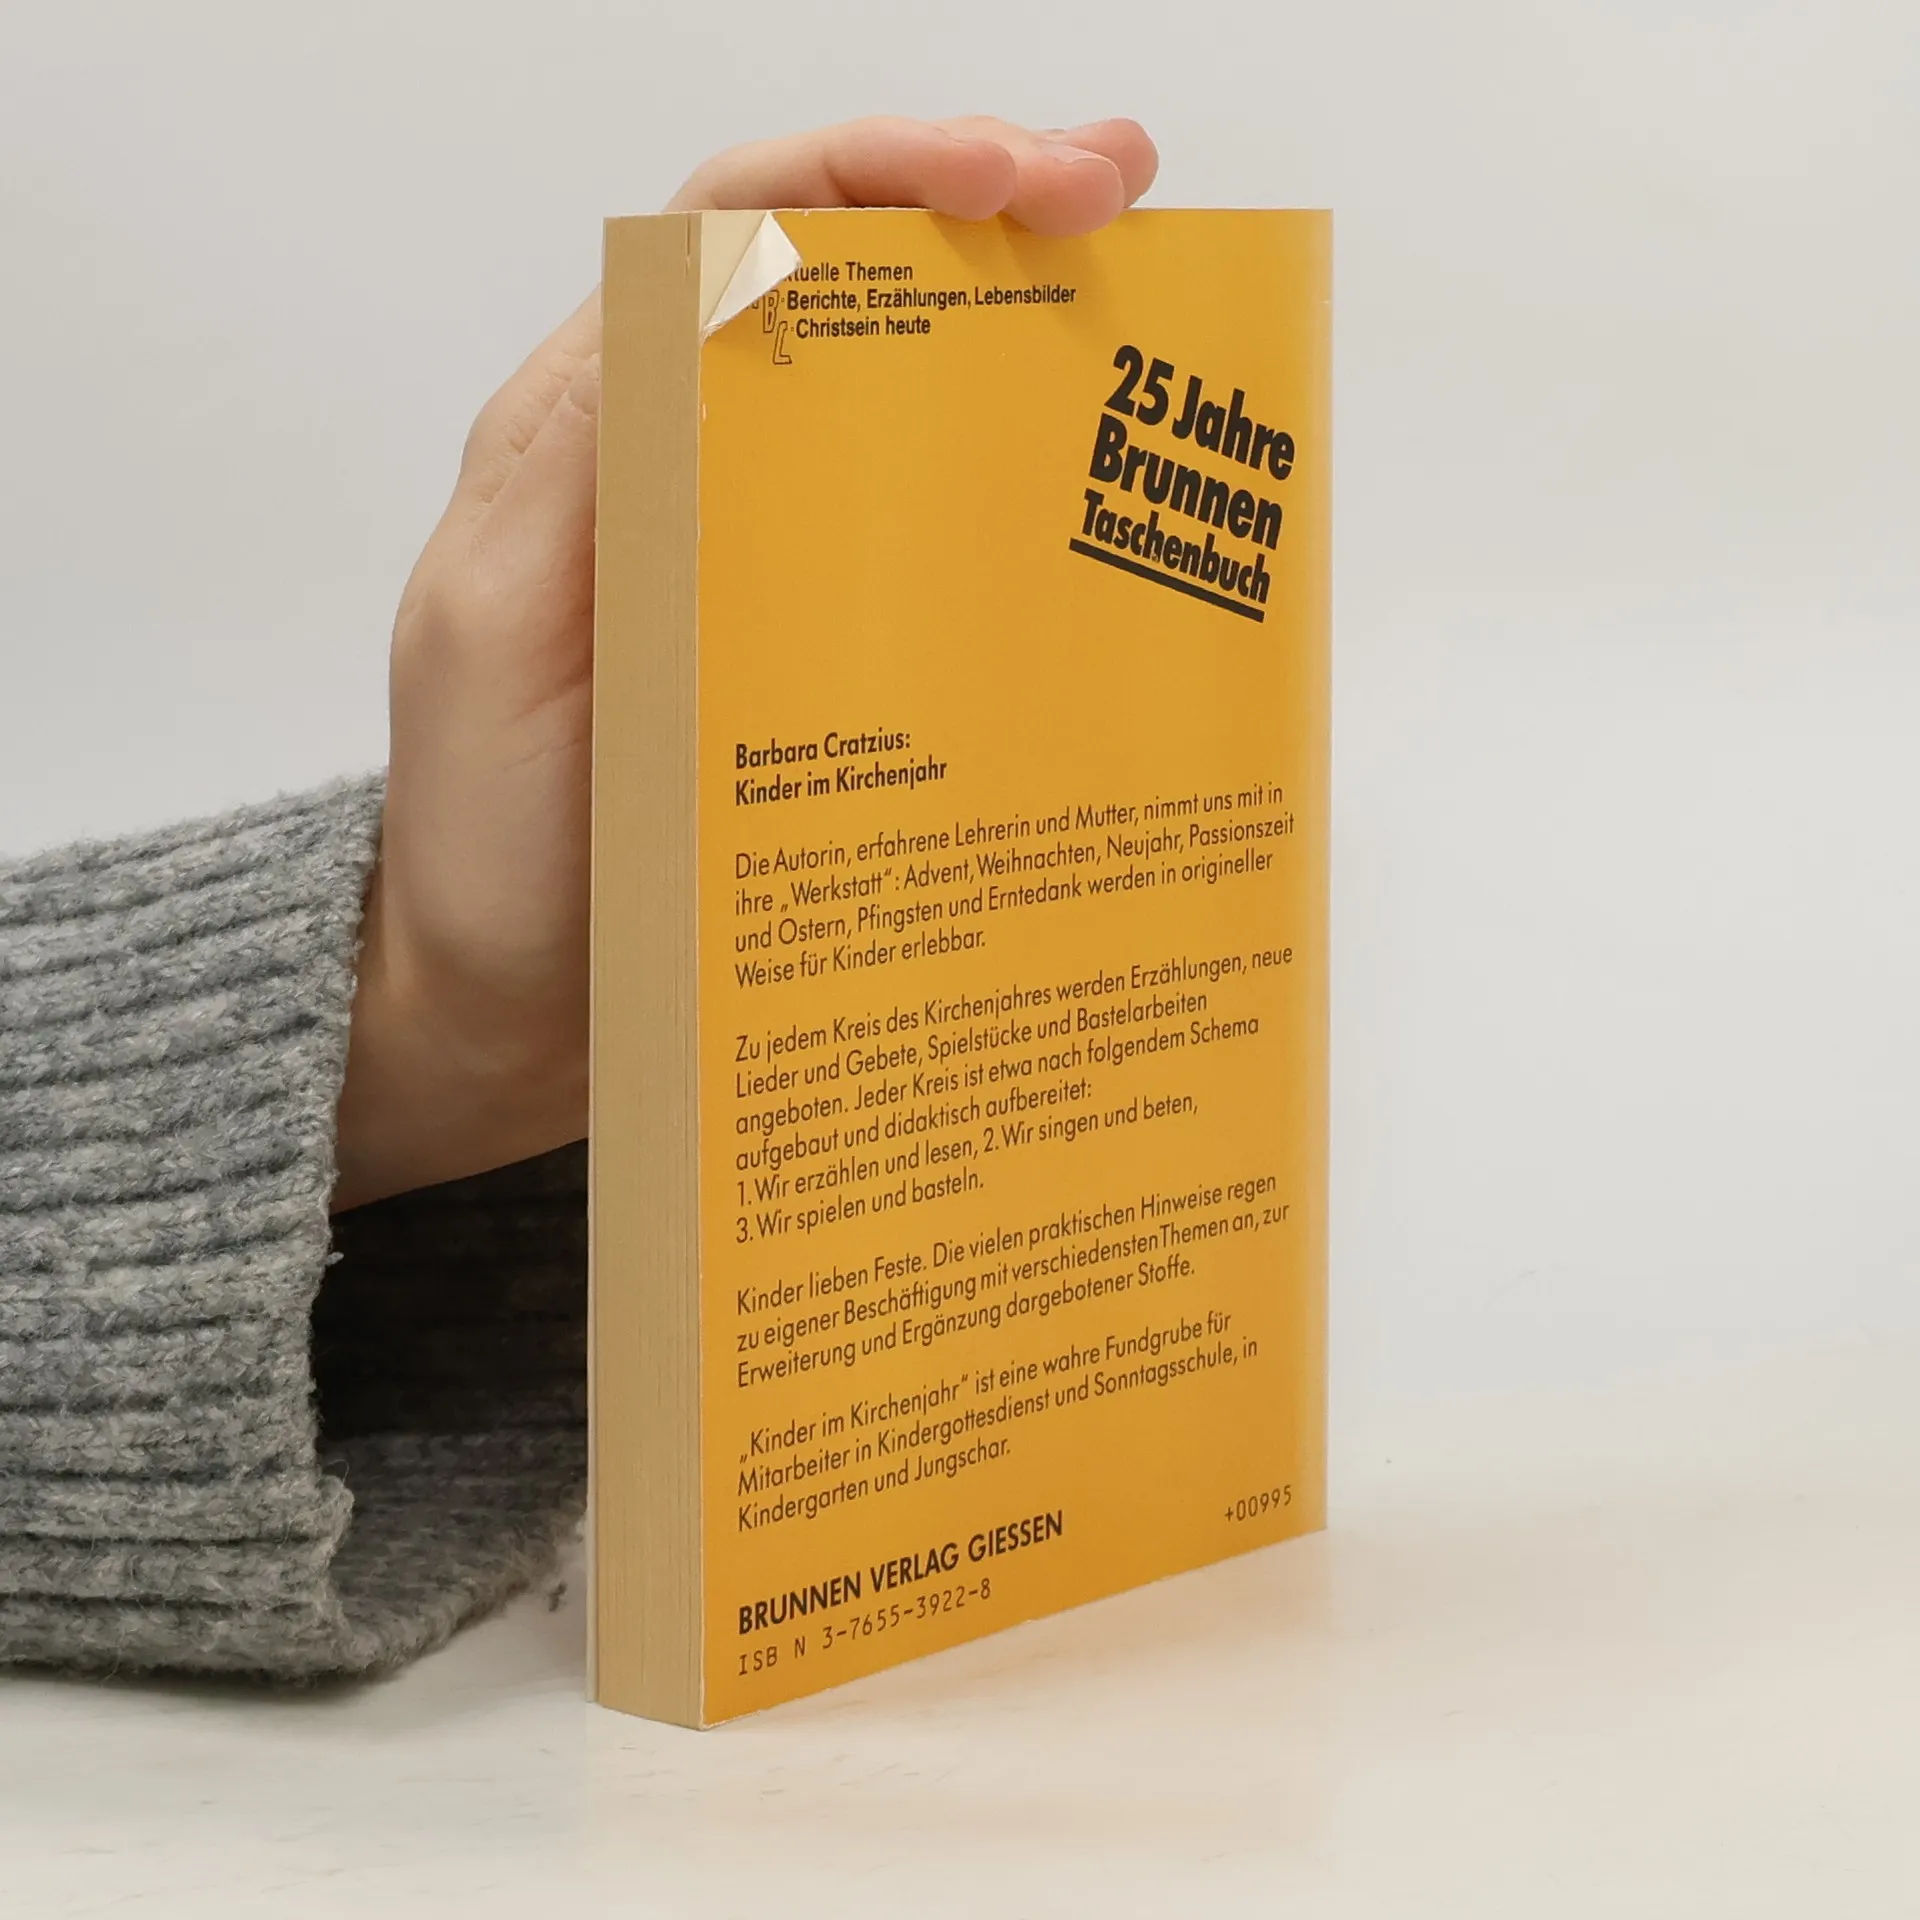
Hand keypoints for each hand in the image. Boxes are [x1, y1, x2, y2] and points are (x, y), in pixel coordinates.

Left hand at [332, 116, 1159, 1210]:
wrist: (520, 1004)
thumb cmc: (486, 834)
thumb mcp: (486, 635)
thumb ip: (568, 474)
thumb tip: (689, 307)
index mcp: (609, 429)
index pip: (738, 229)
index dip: (875, 171)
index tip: (1015, 178)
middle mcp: (704, 468)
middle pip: (854, 282)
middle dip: (991, 207)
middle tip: (1127, 192)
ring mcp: (782, 564)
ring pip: (915, 400)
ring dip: (1031, 331)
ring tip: (1158, 300)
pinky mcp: (838, 661)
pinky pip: (938, 549)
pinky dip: (1024, 496)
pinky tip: (1106, 501)